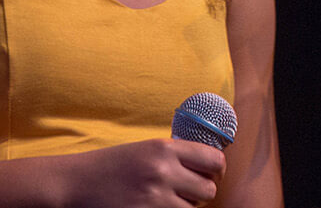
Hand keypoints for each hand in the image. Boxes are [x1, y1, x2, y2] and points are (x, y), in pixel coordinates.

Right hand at [60, 138, 224, 207]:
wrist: (72, 183)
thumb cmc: (110, 166)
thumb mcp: (146, 150)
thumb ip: (176, 155)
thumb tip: (210, 165)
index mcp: (165, 148)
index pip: (214, 160)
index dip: (217, 170)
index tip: (211, 175)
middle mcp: (163, 171)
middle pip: (208, 189)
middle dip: (201, 193)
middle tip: (187, 192)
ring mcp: (153, 197)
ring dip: (186, 207)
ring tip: (169, 201)